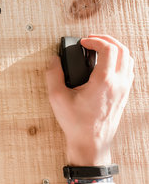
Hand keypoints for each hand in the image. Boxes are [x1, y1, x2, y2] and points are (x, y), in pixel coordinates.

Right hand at [46, 35, 133, 165]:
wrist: (91, 143)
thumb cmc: (76, 123)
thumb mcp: (57, 97)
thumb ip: (53, 75)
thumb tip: (54, 60)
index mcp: (104, 81)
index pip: (109, 49)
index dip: (95, 40)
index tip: (83, 43)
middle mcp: (118, 83)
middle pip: (122, 49)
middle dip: (106, 40)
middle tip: (91, 40)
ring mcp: (124, 89)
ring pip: (129, 59)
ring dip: (115, 49)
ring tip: (99, 49)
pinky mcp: (124, 95)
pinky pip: (129, 70)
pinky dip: (119, 60)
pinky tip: (106, 64)